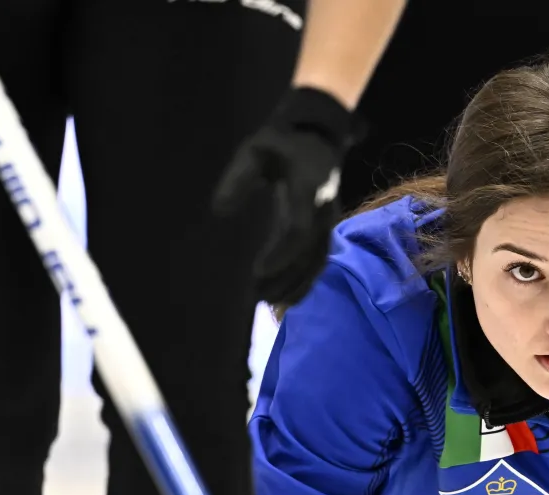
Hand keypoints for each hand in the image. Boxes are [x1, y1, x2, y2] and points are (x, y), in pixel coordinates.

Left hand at [213, 87, 360, 308]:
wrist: (318, 136)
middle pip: (308, 255)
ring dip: (295, 285)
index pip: (297, 231)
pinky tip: (286, 298)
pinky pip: (319, 261)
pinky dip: (304, 282)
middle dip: (284, 278)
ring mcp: (329, 222)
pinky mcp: (326, 229)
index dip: (279, 255)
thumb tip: (220, 212)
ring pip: (317, 262)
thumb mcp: (254, 152)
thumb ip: (238, 179)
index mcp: (308, 189)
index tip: (255, 272)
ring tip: (269, 303)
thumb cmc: (281, 143)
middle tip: (256, 297)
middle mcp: (323, 210)